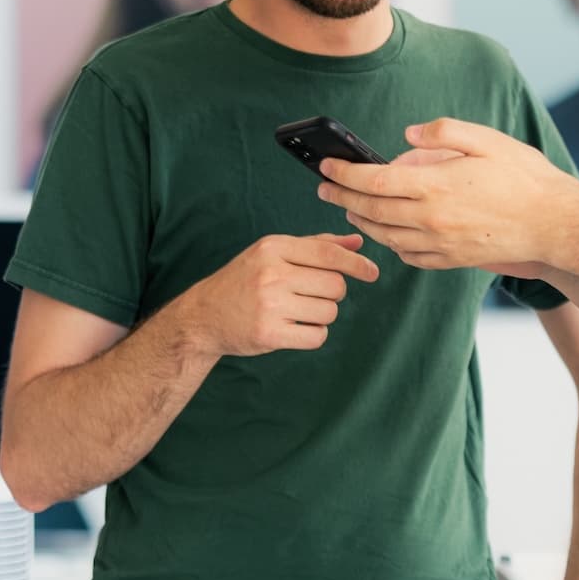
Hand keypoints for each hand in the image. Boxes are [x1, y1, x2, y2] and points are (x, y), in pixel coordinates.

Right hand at [184, 233, 377, 357]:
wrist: (204, 315)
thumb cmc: (245, 280)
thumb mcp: (274, 253)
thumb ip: (316, 246)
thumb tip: (357, 243)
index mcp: (273, 248)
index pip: (328, 254)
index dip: (356, 265)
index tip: (373, 272)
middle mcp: (271, 273)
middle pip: (335, 285)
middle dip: (334, 293)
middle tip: (313, 295)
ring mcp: (269, 305)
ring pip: (329, 312)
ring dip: (323, 315)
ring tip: (299, 312)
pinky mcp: (269, 334)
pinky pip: (316, 336)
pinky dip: (313, 334)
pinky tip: (294, 328)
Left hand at [317, 118, 572, 273]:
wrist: (555, 224)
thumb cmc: (524, 177)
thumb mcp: (486, 139)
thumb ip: (442, 133)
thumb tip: (406, 137)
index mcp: (435, 186)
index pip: (373, 181)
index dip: (344, 174)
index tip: (326, 166)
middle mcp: (432, 219)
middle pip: (371, 211)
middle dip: (341, 198)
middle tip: (323, 188)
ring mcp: (441, 244)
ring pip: (385, 236)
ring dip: (361, 222)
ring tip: (349, 209)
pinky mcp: (452, 260)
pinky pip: (409, 255)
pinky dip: (390, 244)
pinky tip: (387, 233)